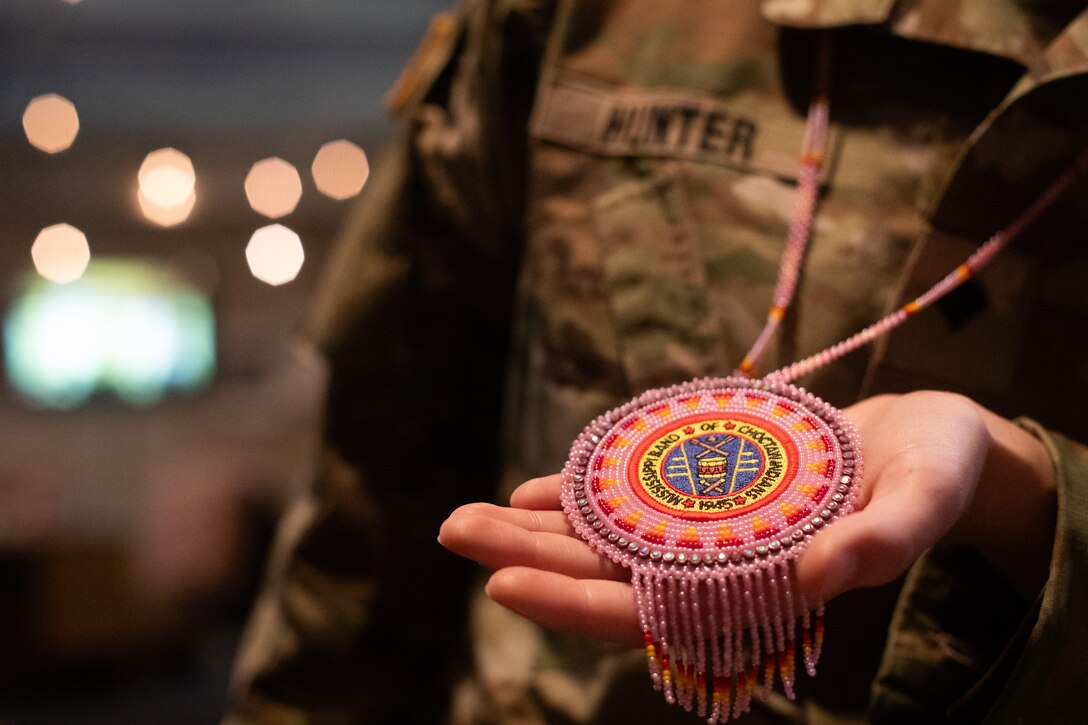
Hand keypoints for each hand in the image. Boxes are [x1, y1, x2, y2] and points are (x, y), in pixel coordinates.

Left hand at [438, 392, 1056, 645]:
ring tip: (467, 517)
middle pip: (605, 574)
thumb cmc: (933, 478)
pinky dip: (582, 494)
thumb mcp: (920, 502)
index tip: (501, 587)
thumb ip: (878, 545)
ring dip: (536, 529)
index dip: (576, 606)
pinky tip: (535, 491)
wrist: (931, 443)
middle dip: (527, 558)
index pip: (652, 614)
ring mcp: (708, 528)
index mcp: (759, 591)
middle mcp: (719, 567)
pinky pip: (632, 496)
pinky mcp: (707, 486)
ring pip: (607, 539)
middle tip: (451, 529)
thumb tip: (815, 579)